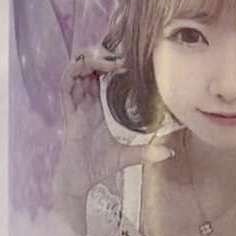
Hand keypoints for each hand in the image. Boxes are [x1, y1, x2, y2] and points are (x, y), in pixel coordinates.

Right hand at [54, 47, 172, 202]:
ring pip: (74, 72)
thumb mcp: (126, 156)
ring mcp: (75, 106)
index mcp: (96, 107)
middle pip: (85, 68)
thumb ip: (145, 152)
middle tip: (116, 53)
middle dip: (97, 55)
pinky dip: (73, 73)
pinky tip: (87, 69)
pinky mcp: (68, 112)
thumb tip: (170, 152)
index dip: (108, 62)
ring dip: (87, 60)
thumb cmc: (98, 166)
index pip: (98, 76)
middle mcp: (84, 102)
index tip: (125, 57)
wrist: (78, 182)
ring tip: (105, 58)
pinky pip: (65, 86)